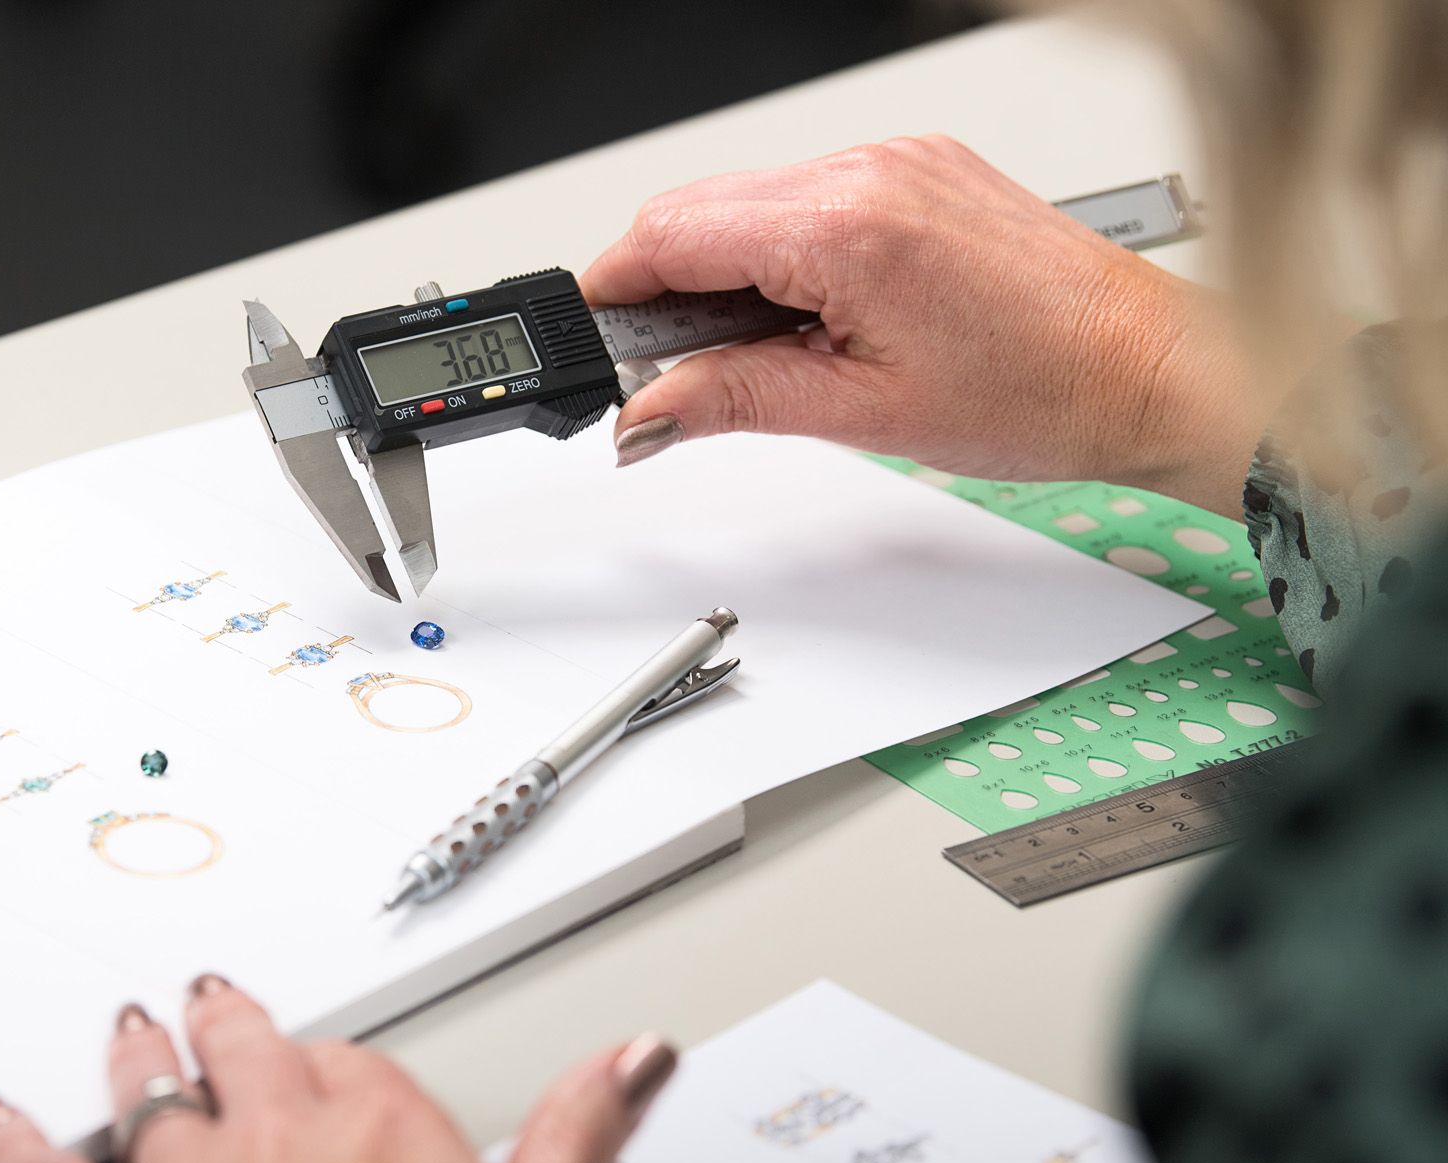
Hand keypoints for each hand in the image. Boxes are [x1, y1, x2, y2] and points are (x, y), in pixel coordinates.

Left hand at [0, 976, 677, 1162]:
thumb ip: (581, 1130)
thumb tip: (638, 1058)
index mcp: (372, 1119)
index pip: (349, 1059)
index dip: (338, 1067)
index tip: (334, 1069)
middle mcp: (272, 1131)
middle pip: (241, 1051)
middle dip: (225, 1023)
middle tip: (209, 996)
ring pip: (148, 1094)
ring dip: (136, 1057)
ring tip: (129, 1027)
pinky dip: (18, 1150)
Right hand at [583, 136, 1261, 517]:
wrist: (1149, 371)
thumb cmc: (1043, 390)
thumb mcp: (861, 416)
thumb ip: (732, 399)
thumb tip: (647, 411)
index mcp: (845, 225)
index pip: (672, 233)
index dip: (613, 293)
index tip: (598, 348)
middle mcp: (868, 170)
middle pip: (698, 210)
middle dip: (663, 290)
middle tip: (671, 375)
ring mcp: (897, 161)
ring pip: (749, 202)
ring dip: (721, 275)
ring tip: (754, 355)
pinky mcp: (918, 169)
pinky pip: (806, 198)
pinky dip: (778, 255)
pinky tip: (803, 317)